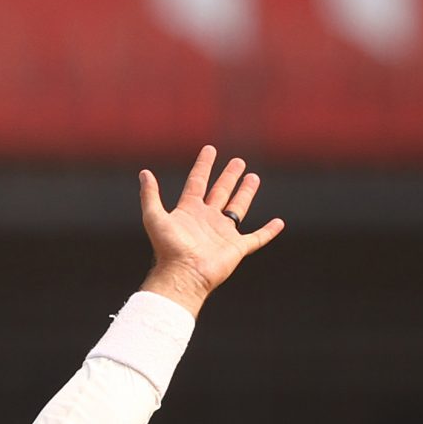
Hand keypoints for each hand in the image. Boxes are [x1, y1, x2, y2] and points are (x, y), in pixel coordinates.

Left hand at [137, 146, 285, 314]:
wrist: (183, 274)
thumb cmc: (168, 248)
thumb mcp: (154, 217)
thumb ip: (150, 195)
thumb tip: (144, 173)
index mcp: (189, 211)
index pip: (197, 182)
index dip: (203, 165)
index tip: (210, 149)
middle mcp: (207, 220)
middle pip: (220, 192)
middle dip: (229, 176)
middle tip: (238, 161)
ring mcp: (222, 233)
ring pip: (237, 208)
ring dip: (245, 193)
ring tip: (253, 177)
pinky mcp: (237, 248)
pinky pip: (257, 238)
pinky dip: (268, 231)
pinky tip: (278, 222)